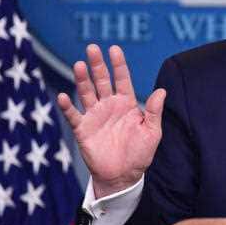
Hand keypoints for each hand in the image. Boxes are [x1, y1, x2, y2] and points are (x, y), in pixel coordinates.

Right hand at [56, 44, 165, 198]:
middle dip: (97, 65)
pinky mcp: (83, 129)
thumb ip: (155, 112)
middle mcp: (109, 105)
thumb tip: (162, 91)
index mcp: (127, 103)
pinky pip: (73, 115)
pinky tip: (63, 96)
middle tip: (92, 48)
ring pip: (86, 93)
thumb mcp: (152, 132)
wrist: (123, 176)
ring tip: (79, 65)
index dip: (118, 64)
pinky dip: (67, 106)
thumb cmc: (140, 153)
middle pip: (102, 81)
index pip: (122, 79)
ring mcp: (95, 116)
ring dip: (82, 80)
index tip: (114, 49)